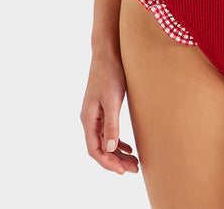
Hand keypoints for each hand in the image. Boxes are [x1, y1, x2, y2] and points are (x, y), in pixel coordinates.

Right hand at [80, 52, 139, 174]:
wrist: (107, 52)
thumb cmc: (110, 73)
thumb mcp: (113, 99)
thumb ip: (111, 124)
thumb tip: (110, 148)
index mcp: (88, 119)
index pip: (95, 150)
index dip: (108, 163)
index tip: (123, 171)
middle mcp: (89, 119)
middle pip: (100, 148)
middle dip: (116, 161)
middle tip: (134, 169)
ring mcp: (95, 114)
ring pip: (104, 141)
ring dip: (118, 153)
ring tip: (134, 162)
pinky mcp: (102, 108)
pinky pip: (107, 132)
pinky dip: (117, 142)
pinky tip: (129, 147)